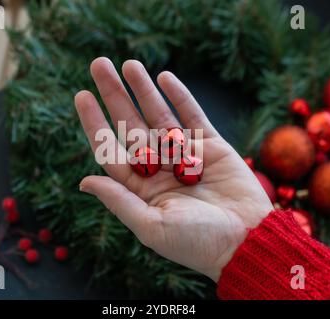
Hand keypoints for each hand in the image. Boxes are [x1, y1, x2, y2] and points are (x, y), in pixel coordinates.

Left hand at [74, 57, 272, 281]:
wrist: (247, 242)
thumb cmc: (198, 243)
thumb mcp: (152, 226)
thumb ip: (119, 201)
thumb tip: (84, 181)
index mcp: (141, 188)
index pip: (111, 149)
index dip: (95, 123)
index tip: (82, 96)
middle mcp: (159, 168)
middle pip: (130, 125)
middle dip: (114, 95)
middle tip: (98, 65)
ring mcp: (185, 154)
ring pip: (159, 114)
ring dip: (143, 89)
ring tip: (128, 63)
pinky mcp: (211, 146)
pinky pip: (192, 116)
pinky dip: (179, 97)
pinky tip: (164, 78)